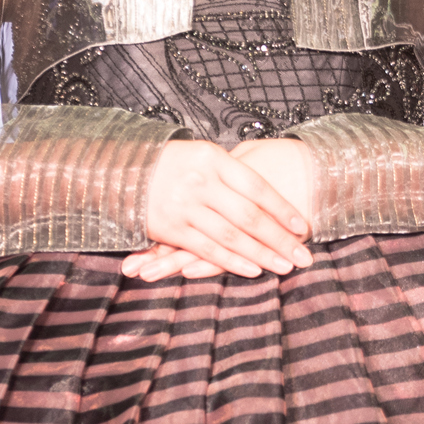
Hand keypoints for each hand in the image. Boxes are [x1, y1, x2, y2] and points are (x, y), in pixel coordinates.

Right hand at [124, 138, 313, 281]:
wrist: (119, 168)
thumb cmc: (170, 162)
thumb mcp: (201, 154)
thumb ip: (231, 171)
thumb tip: (268, 193)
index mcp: (213, 159)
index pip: (256, 187)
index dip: (282, 208)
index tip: (303, 226)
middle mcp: (201, 182)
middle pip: (249, 215)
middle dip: (280, 238)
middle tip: (304, 255)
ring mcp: (185, 207)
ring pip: (232, 236)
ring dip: (262, 254)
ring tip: (285, 266)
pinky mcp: (171, 228)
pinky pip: (207, 249)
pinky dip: (232, 262)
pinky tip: (253, 270)